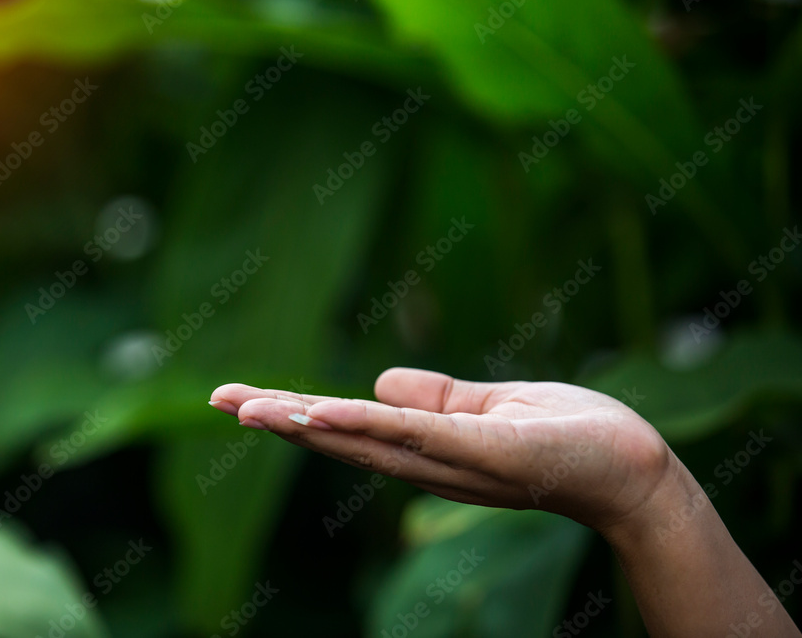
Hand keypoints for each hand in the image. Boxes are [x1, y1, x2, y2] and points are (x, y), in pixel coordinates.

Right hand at [210, 367, 675, 533]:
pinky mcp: (486, 454)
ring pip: (365, 441)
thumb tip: (376, 384)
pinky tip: (322, 413)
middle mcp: (429, 464)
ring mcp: (454, 462)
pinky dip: (365, 425)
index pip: (348, 429)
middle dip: (278, 421)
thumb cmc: (569, 435)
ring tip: (248, 407)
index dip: (293, 415)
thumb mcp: (490, 408)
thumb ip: (434, 400)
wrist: (636, 469)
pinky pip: (417, 437)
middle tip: (218, 401)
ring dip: (304, 424)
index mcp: (427, 449)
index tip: (239, 399)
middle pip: (341, 441)